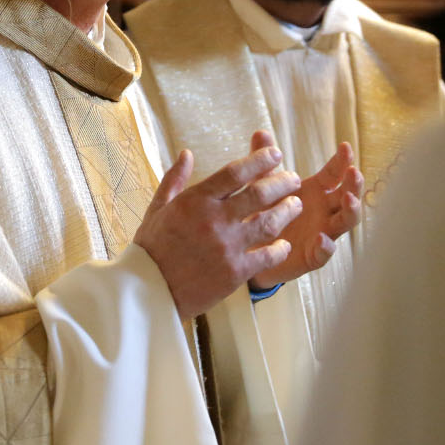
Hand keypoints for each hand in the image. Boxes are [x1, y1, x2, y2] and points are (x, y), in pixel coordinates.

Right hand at [133, 144, 303, 321]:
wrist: (148, 291)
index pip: (236, 172)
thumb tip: (187, 154)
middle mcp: (214, 220)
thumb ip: (174, 179)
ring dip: (288, 211)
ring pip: (270, 222)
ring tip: (296, 205)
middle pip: (260, 193)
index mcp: (196, 201)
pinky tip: (284, 243)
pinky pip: (268, 256)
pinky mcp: (235, 272)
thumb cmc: (151, 248)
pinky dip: (280, 248)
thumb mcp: (157, 208)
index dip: (260, 160)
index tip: (275, 154)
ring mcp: (227, 246)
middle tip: (294, 179)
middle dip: (283, 182)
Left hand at [251, 136, 363, 289]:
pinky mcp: (312, 256)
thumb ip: (264, 163)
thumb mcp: (263, 186)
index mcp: (316, 191)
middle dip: (354, 184)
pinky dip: (325, 246)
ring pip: (345, 222)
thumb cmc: (265, 212)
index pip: (334, 174)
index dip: (342, 161)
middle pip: (348, 196)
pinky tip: (322, 238)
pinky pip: (324, 253)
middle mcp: (325, 211)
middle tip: (354, 173)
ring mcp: (322, 232)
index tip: (345, 146)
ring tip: (349, 200)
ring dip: (351, 211)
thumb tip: (260, 133)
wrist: (252, 248)